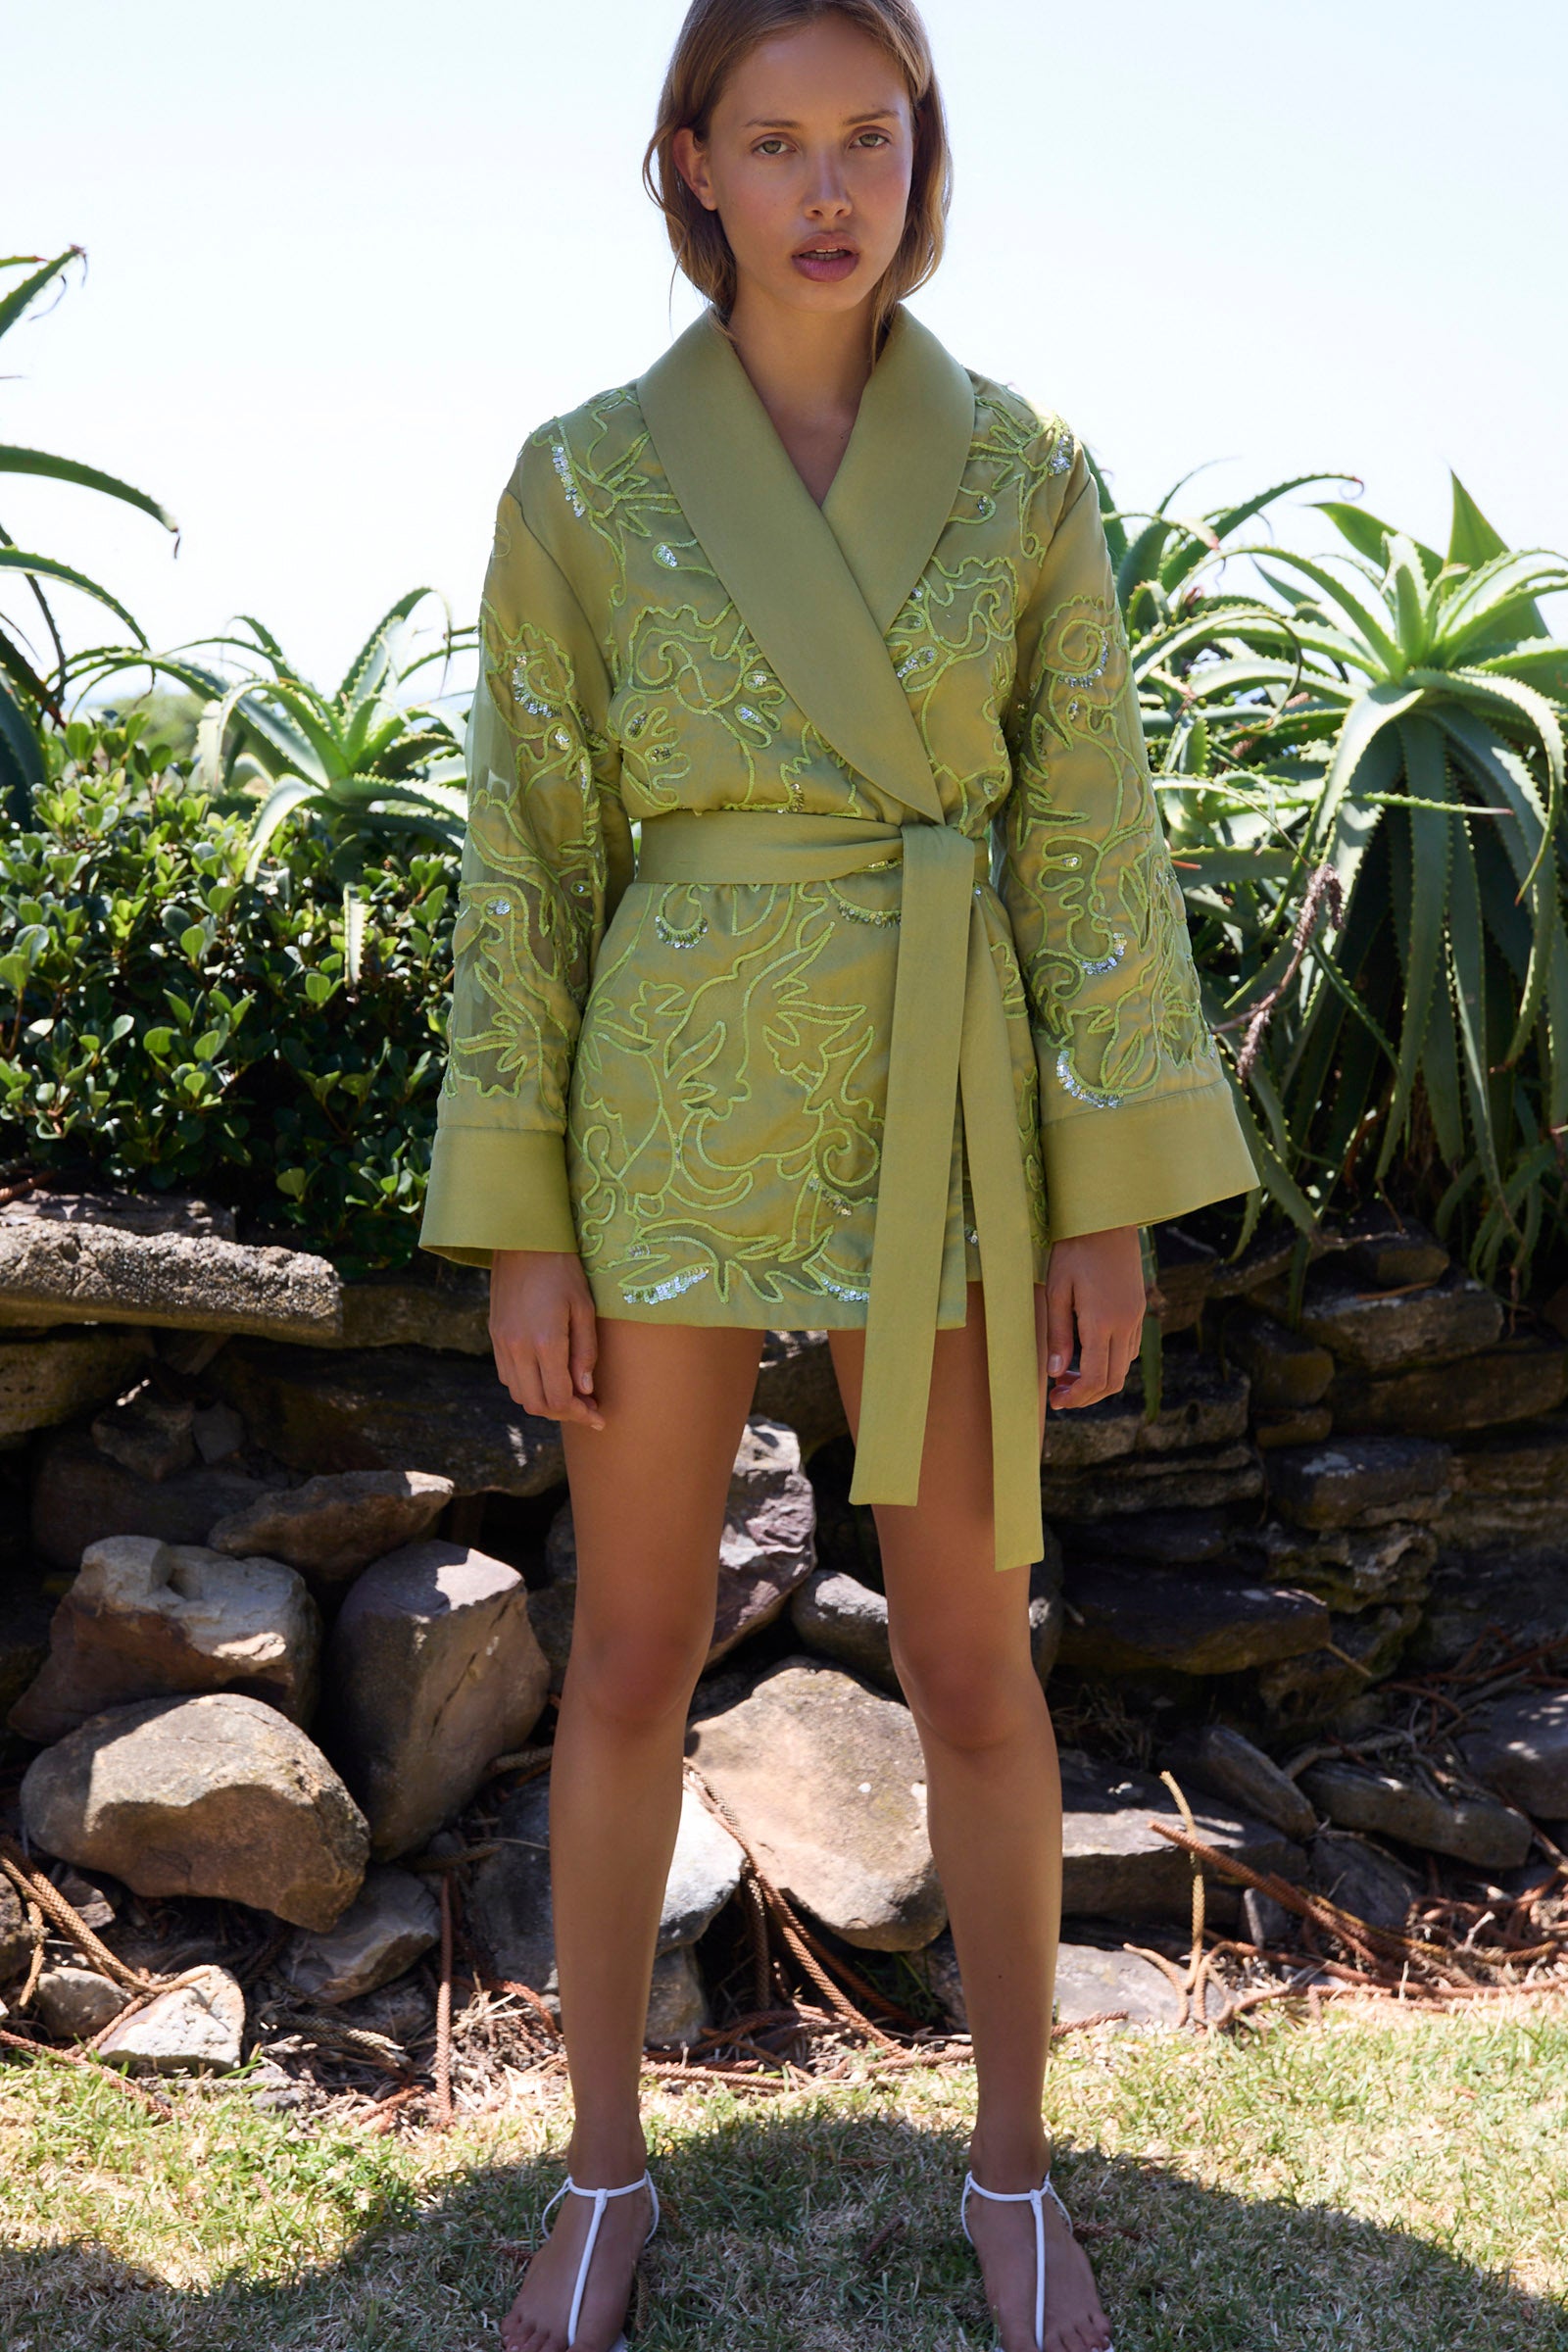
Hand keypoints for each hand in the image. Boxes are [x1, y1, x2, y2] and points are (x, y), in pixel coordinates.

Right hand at [488, 1249, 604, 1428]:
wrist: (522, 1240)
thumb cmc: (563, 1270)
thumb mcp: (584, 1308)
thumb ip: (585, 1353)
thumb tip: (586, 1390)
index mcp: (545, 1342)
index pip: (560, 1398)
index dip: (581, 1413)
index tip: (599, 1416)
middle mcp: (518, 1348)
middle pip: (537, 1404)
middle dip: (564, 1413)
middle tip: (587, 1407)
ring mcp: (502, 1343)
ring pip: (520, 1394)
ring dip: (545, 1402)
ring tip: (569, 1393)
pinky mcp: (494, 1336)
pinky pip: (507, 1376)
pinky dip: (527, 1386)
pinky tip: (547, 1375)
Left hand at [1040, 1226, 1145, 1409]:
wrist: (1106, 1219)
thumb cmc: (1073, 1251)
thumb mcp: (1056, 1291)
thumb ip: (1057, 1335)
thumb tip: (1054, 1374)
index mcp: (1101, 1322)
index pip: (1095, 1378)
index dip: (1076, 1397)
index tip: (1055, 1401)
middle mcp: (1125, 1324)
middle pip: (1113, 1380)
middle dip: (1086, 1395)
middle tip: (1059, 1394)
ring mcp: (1136, 1317)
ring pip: (1124, 1367)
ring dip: (1099, 1380)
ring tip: (1068, 1375)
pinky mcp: (1138, 1309)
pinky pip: (1129, 1348)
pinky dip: (1110, 1362)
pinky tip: (1088, 1354)